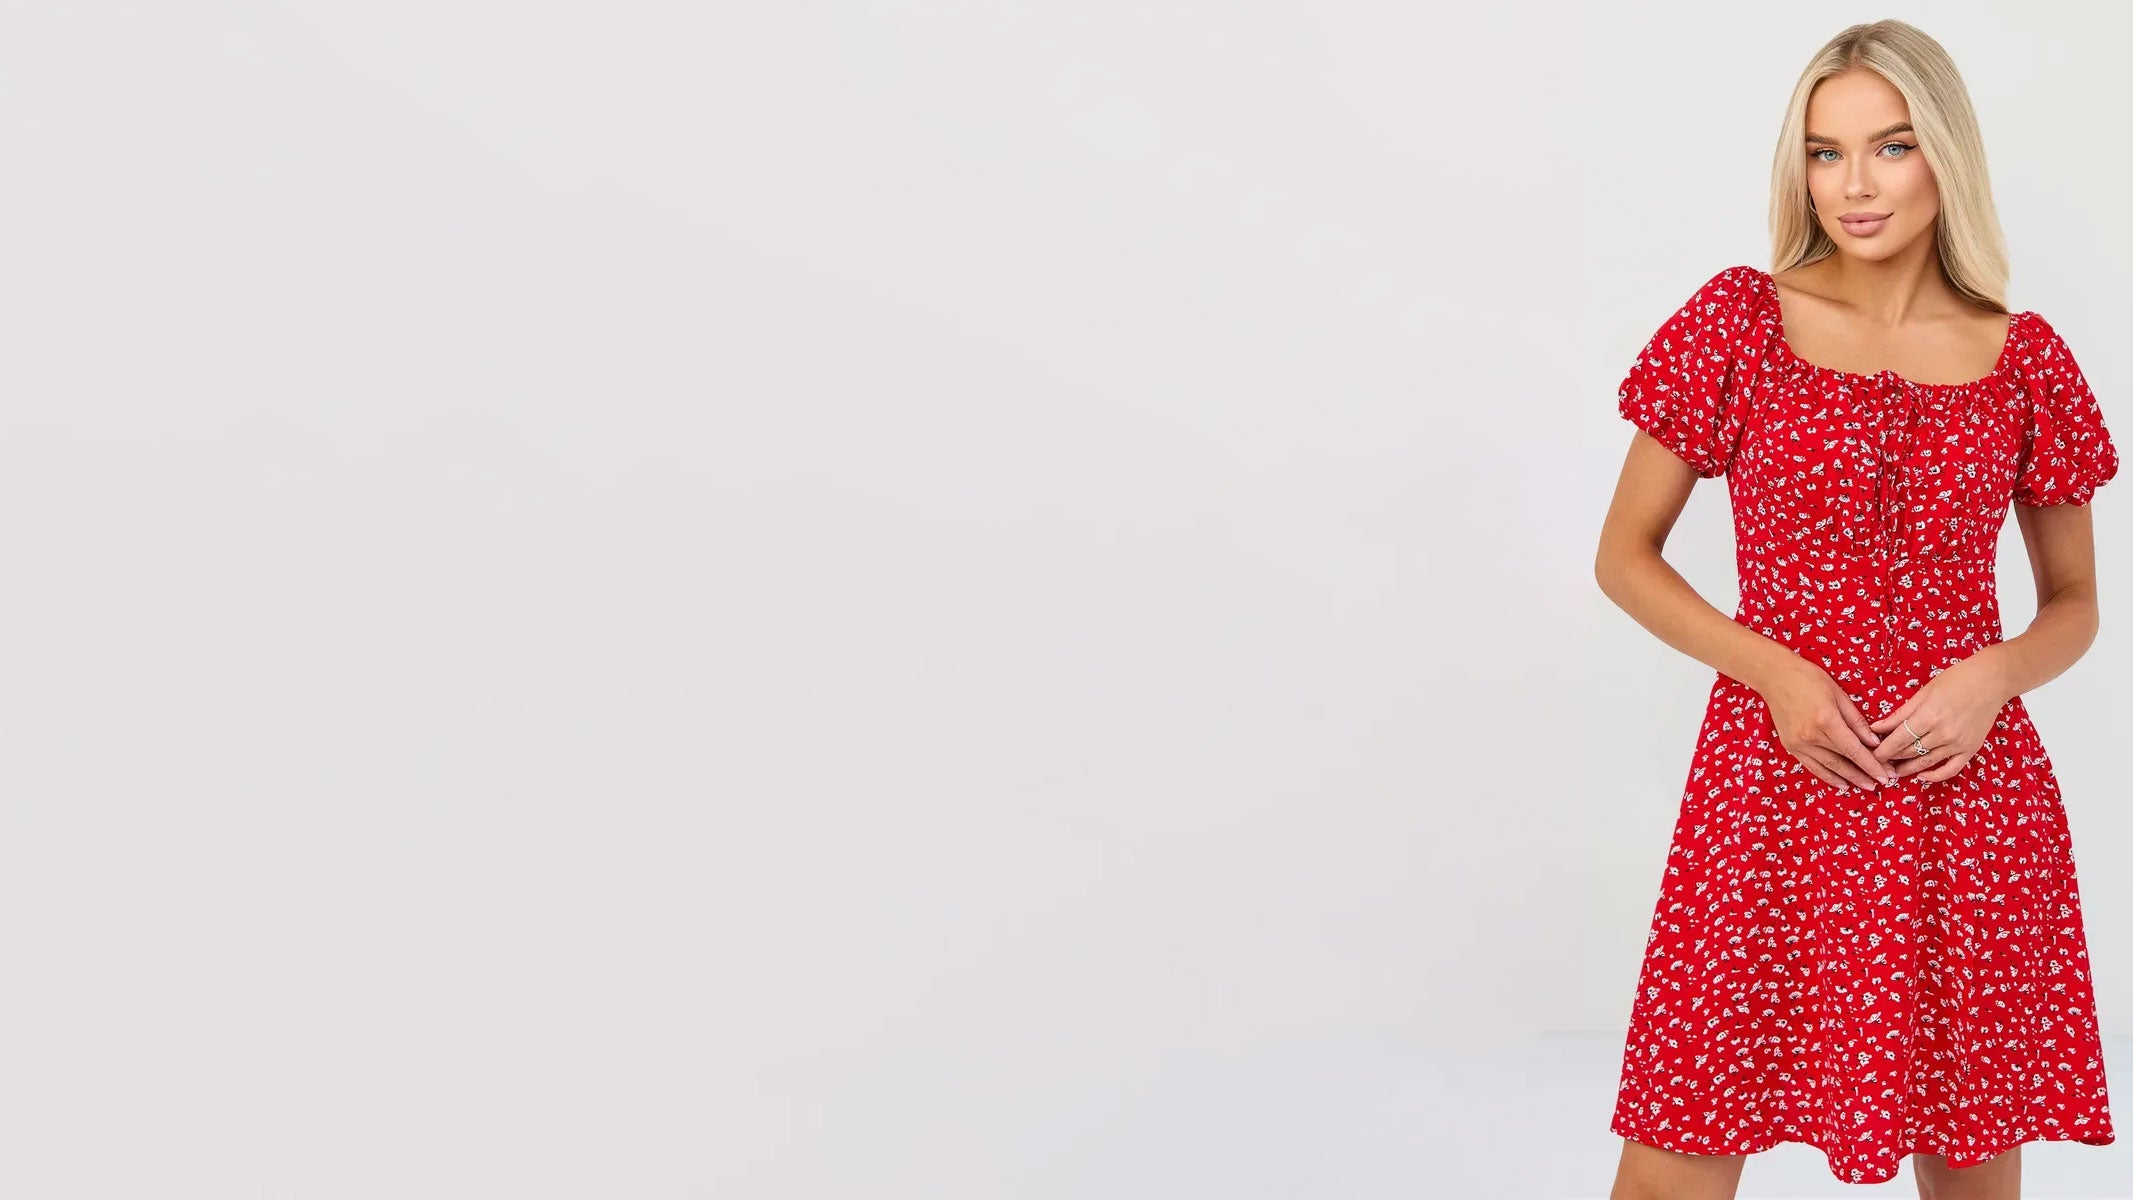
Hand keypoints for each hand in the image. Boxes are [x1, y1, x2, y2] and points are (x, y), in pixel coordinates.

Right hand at [1755, 653, 1896, 791]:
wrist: (1774, 676)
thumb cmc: (1808, 678)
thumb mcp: (1838, 694)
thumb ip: (1856, 720)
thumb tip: (1873, 742)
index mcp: (1826, 720)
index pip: (1854, 750)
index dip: (1872, 765)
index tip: (1886, 775)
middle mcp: (1811, 736)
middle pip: (1843, 762)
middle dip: (1865, 774)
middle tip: (1882, 783)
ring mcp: (1798, 743)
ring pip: (1828, 768)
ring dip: (1849, 779)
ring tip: (1866, 786)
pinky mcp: (1790, 746)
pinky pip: (1812, 766)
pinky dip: (1828, 777)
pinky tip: (1842, 783)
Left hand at [1867, 650, 2014, 782]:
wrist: (1992, 680)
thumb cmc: (1956, 680)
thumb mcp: (1924, 692)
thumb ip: (1900, 713)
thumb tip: (1876, 728)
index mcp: (1929, 716)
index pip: (1898, 740)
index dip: (1882, 750)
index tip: (1870, 755)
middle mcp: (1943, 733)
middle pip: (1909, 752)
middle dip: (1891, 759)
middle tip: (1878, 763)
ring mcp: (1958, 743)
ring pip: (1926, 762)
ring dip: (1907, 769)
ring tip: (1893, 772)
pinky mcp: (1971, 749)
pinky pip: (1951, 769)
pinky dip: (1935, 776)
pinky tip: (1921, 776)